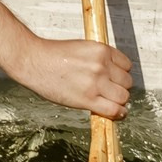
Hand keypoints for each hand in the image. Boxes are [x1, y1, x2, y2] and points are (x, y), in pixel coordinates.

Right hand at [12, 36, 133, 118]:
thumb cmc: (53, 54)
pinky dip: (118, 114)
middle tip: (110, 90)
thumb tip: (111, 73)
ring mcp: (96, 83)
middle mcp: (101, 66)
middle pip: (127, 82)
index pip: (127, 65)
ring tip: (110, 101)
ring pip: (123, 97)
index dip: (121, 73)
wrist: (34, 61)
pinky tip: (116, 113)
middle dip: (120, 87)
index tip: (116, 78)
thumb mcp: (82, 48)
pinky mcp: (88, 99)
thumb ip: (98, 59)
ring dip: (119, 100)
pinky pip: (114, 110)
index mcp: (101, 50)